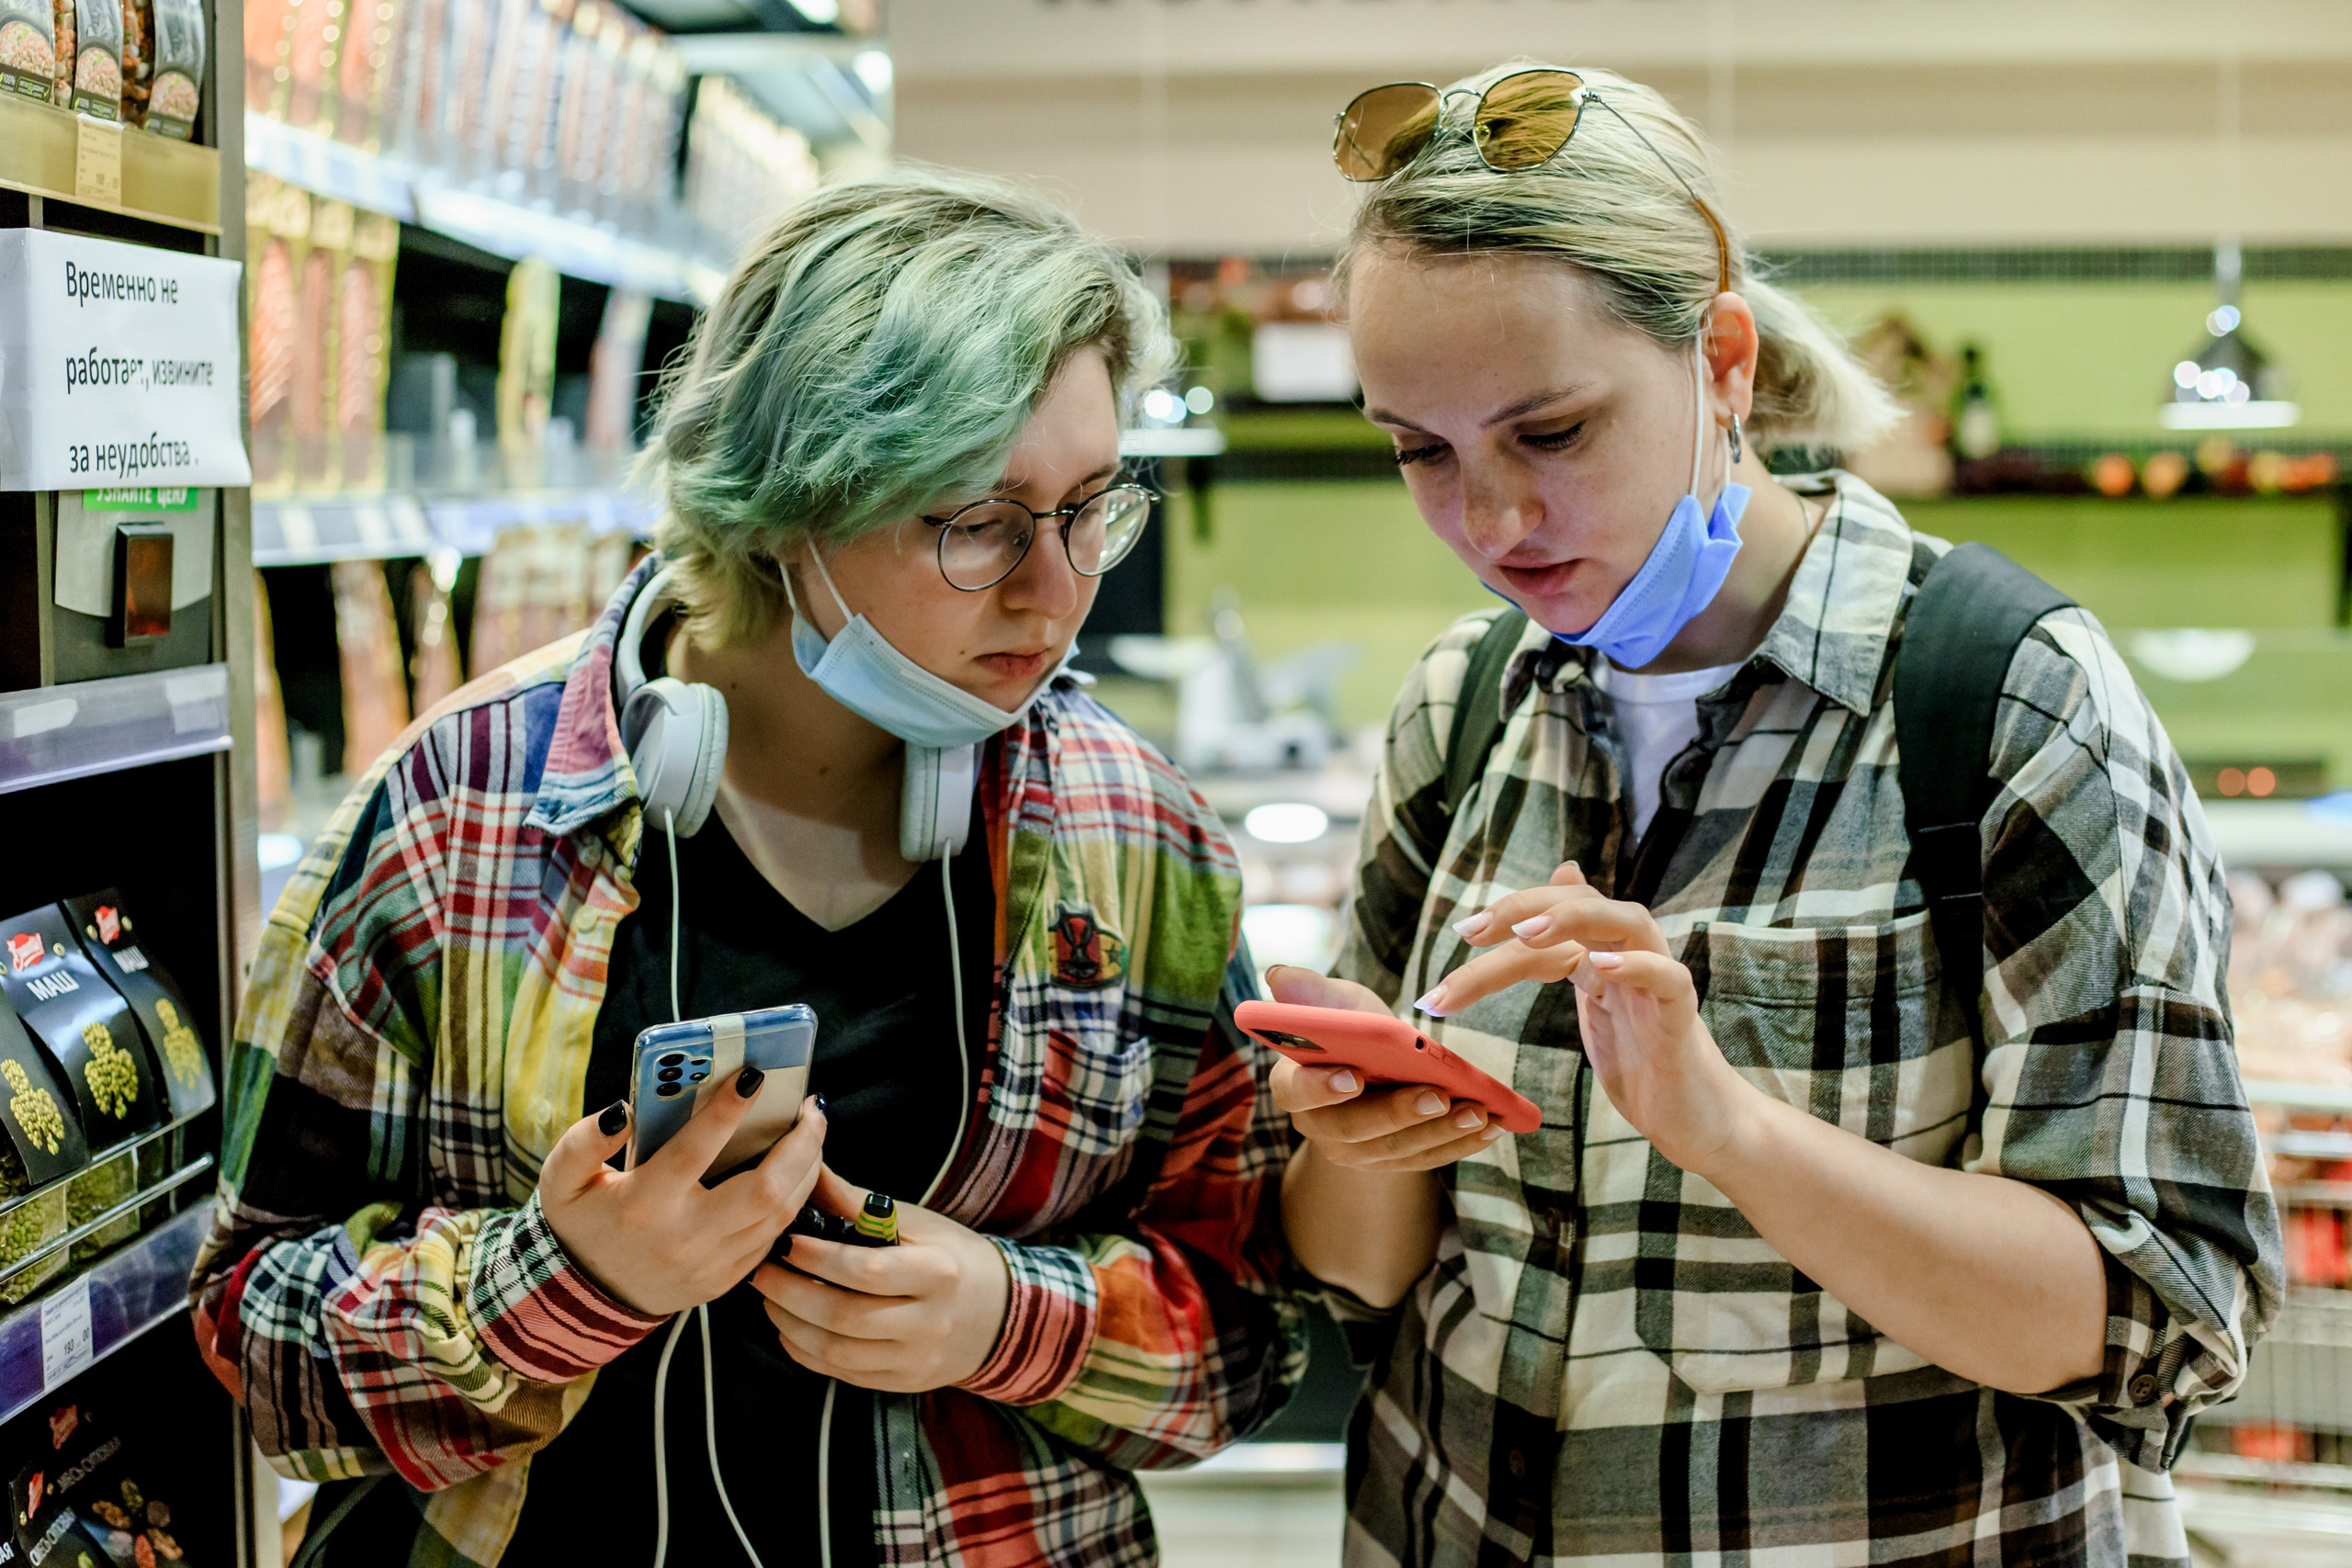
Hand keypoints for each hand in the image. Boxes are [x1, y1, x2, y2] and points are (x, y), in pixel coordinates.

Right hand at [538, 1072, 826, 1316]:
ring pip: (781, 1214)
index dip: (727, 1111)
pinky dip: (794, 1199)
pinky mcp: (727, 1279)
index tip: (754, 1076)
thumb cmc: (581, 1223)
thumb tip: (623, 1110)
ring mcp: (711, 1263)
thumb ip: (583, 1141)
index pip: (694, 1151)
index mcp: (644, 1205)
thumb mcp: (562, 1180)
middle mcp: (684, 1236)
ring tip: (811, 1131)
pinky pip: (774, 1236)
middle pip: (765, 1190)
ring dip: (807, 1168)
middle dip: (800, 1144)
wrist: (588, 1295)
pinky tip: (798, 1169)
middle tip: (811, 1107)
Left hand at [750, 1166, 1010, 1392]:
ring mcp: (916, 1359)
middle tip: (763, 1271)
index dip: (820, 1259)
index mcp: (938, 1271)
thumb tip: (808, 1166)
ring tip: (769, 1299)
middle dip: (793, 1294)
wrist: (998, 1313)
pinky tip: (789, 1330)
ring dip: (791, 1326)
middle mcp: (929, 1321)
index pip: (869, 1270)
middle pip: (846, 1317)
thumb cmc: (952, 1257)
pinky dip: (807, 1353)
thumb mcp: (919, 1222)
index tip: (787, 1242)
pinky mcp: (902, 1383)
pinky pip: (843, 1375)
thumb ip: (859, 1201)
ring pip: (838, 1352)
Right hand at [1264, 965, 1501, 1171]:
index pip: (1296, 1091)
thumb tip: (1277, 975)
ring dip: (1440, 1132)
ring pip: (1396, 1149)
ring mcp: (1355, 1152)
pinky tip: (1491, 1125)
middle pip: (1353, 1129)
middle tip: (1438, 1095)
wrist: (1374, 1066)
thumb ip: (1313, 992)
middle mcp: (1318, 1126)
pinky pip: (1425, 1160)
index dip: (1321, 1088)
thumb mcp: (1338, 1003)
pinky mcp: (1391, 1163)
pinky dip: (1460, 1145)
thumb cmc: (1353, 1028)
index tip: (1353, 1076)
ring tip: (1478, 1110)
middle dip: (1398, 1113)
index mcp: (1293, 1082)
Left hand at [1427, 861, 1760, 1173]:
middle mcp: (1631, 958)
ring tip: (1526, 933)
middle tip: (1470, 931)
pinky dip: (1640, 966)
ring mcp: (1658, 985)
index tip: (1460, 933)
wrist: (1699, 1121)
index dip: (1506, 919)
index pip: (1552, 918)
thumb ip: (1563, 960)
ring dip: (1576, 919)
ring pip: (1629, 923)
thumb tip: (1543, 906)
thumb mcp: (1593, 1008)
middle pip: (1583, 905)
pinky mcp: (1681, 1019)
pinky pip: (1670, 978)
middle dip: (1524, 909)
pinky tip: (1602, 966)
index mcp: (1601, 958)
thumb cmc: (1644, 1066)